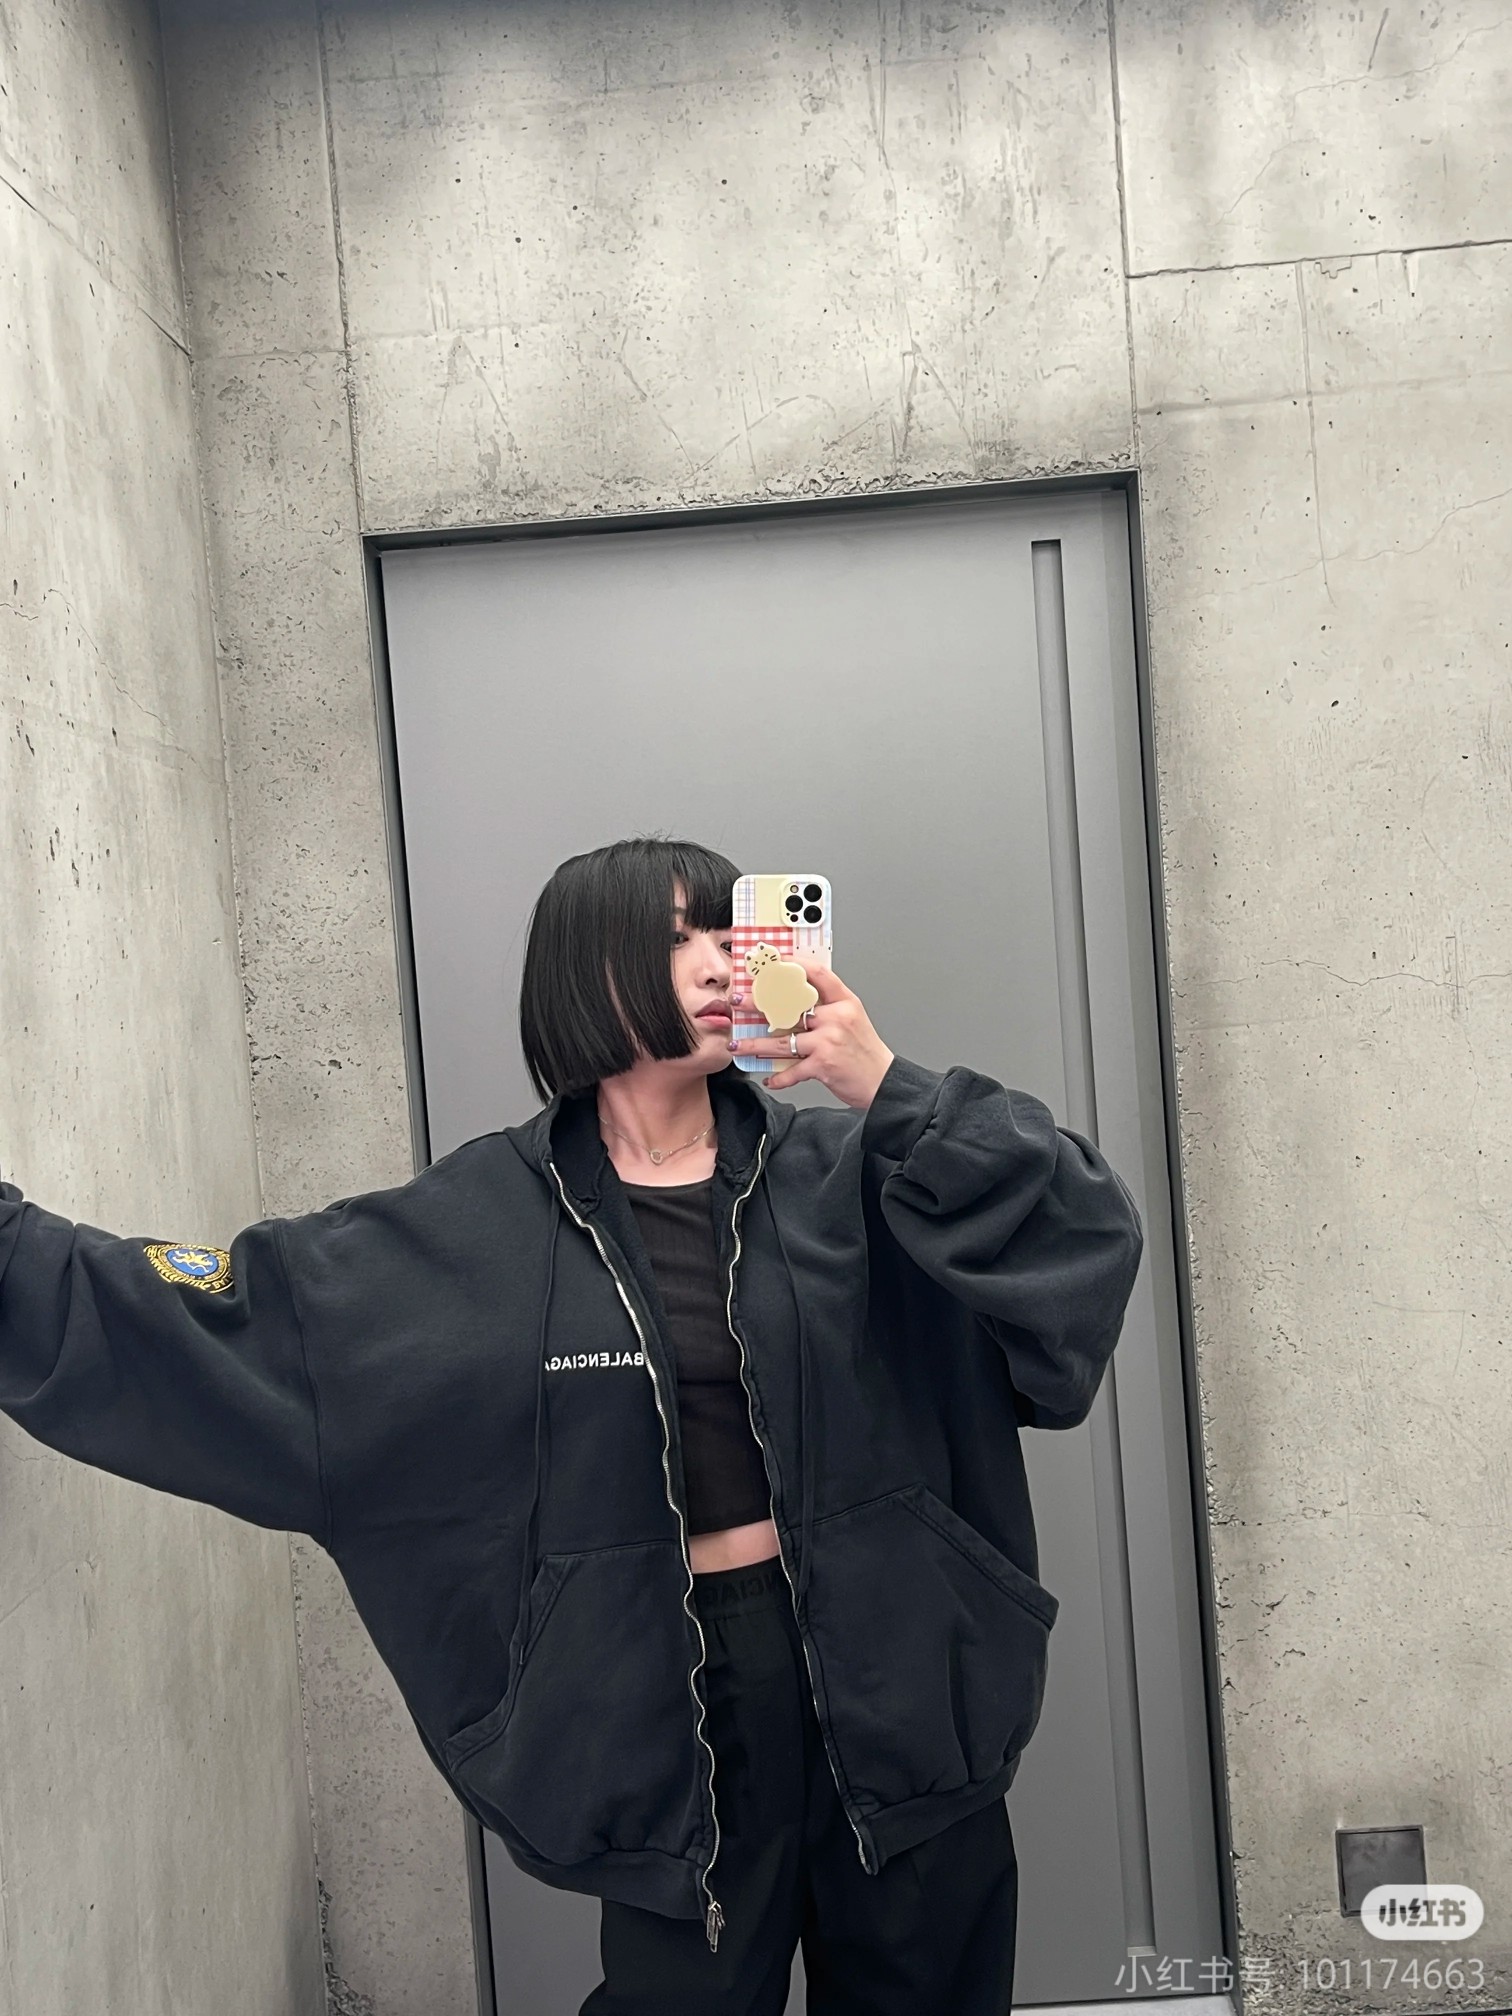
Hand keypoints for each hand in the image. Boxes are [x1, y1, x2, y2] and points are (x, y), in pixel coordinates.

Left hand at [728, 951, 894, 1109]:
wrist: (883, 1081)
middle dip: (758, 1004)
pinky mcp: (823, 1064)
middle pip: (789, 1006)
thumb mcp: (853, 1019)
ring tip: (738, 1044)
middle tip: (738, 1002)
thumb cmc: (865, 1051)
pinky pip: (792, 1070)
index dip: (792, 965)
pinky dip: (778, 1077)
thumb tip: (794, 1000)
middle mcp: (836, 1017)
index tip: (772, 964)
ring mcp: (829, 1040)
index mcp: (844, 1002)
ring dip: (755, 1045)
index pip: (817, 974)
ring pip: (781, 1040)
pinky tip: (769, 1077)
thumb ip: (828, 1007)